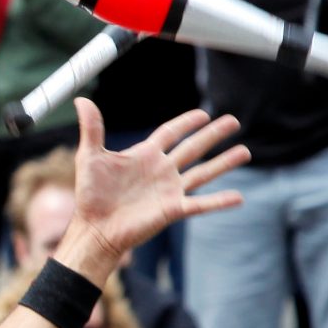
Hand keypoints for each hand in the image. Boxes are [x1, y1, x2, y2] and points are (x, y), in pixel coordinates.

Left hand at [62, 99, 247, 262]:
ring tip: (245, 152)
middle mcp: (161, 171)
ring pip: (203, 172)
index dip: (186, 122)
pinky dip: (219, 200)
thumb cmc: (91, 195)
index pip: (171, 133)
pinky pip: (201, 204)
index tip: (203, 113)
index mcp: (145, 155)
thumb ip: (92, 128)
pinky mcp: (173, 210)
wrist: (95, 228)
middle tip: (234, 121)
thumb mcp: (90, 156)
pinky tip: (238, 197)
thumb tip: (82, 99)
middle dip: (213, 135)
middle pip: (193, 148)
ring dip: (224, 163)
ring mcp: (170, 190)